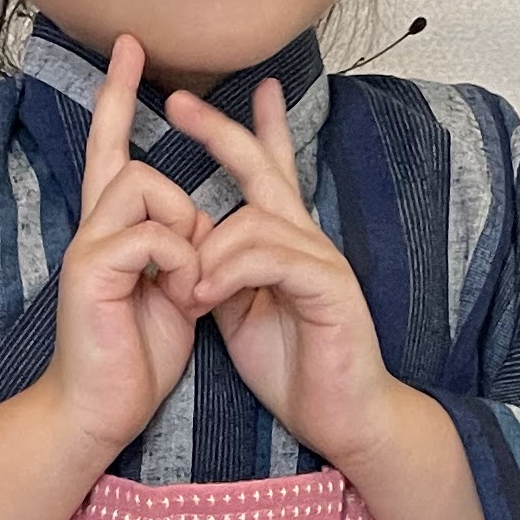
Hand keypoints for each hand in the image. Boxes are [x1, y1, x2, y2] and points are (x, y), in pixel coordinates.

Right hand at [40, 32, 203, 462]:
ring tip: (186, 290)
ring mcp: (84, 248)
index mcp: (111, 231)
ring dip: (181, 233)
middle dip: (177, 202)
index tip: (131, 46)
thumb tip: (197, 219)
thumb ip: (181, 247)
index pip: (109, 146)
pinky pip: (150, 234)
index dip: (119, 96)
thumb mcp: (172, 290)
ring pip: (142, 187)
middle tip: (188, 272)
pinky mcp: (89, 273)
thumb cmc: (135, 358)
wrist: (99, 413)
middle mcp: (89, 229)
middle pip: (132, 165)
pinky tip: (180, 301)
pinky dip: (180, 264)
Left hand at [167, 73, 402, 470]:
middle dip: (221, 132)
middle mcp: (305, 240)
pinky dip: (230, 272)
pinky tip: (208, 295)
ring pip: (253, 220)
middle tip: (178, 102)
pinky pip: (270, 257)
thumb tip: (192, 247)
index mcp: (282, 244)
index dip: (236, 134)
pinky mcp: (330, 287)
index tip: (194, 102)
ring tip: (188, 293)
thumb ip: (220, 274)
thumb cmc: (294, 368)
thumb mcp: (238, 315)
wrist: (341, 417)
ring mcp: (321, 259)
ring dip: (209, 252)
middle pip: (262, 170)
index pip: (262, 174)